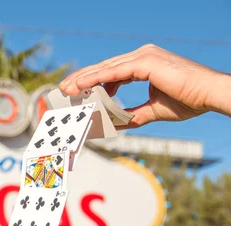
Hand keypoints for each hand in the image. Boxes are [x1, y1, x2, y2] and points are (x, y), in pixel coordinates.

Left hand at [59, 44, 228, 127]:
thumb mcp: (152, 110)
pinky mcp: (145, 62)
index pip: (110, 71)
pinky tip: (80, 85)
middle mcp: (142, 55)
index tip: (76, 91)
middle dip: (81, 79)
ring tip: (66, 89)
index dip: (91, 81)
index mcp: (144, 63)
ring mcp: (143, 56)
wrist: (208, 96)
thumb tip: (115, 123)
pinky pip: (113, 71)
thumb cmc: (188, 101)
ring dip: (83, 79)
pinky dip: (95, 78)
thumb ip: (132, 115)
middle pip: (103, 67)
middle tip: (63, 89)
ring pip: (105, 68)